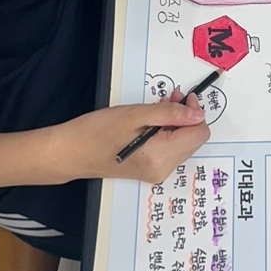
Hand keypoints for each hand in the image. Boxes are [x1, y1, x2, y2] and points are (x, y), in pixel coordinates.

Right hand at [51, 92, 208, 182]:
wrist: (72, 153)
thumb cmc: (97, 132)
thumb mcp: (135, 115)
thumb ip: (170, 114)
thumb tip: (197, 114)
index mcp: (160, 156)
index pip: (199, 134)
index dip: (195, 112)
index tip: (183, 97)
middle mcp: (162, 169)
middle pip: (193, 140)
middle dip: (186, 117)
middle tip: (170, 98)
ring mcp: (156, 173)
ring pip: (183, 145)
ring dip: (177, 124)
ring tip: (159, 107)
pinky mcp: (150, 171)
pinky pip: (170, 151)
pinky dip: (168, 133)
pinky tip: (152, 122)